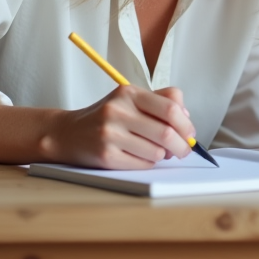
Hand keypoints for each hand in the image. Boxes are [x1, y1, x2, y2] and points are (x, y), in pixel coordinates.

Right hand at [43, 86, 195, 168]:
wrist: (68, 133)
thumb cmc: (107, 116)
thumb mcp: (131, 99)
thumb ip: (161, 100)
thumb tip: (187, 117)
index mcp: (128, 93)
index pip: (170, 108)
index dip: (187, 124)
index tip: (190, 134)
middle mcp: (118, 111)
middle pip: (167, 133)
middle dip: (182, 146)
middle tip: (183, 150)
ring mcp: (110, 134)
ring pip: (157, 152)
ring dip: (163, 155)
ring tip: (155, 151)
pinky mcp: (106, 156)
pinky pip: (142, 164)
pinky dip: (148, 163)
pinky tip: (140, 156)